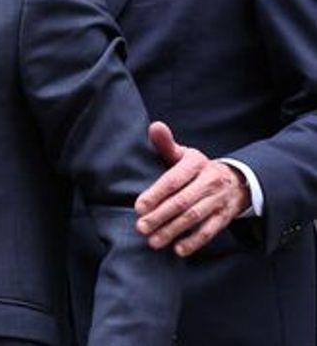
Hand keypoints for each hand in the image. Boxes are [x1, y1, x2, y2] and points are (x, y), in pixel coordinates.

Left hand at [135, 120, 250, 256]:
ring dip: (173, 231)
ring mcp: (218, 200)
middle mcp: (209, 182)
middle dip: (160, 216)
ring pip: (194, 218)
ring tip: (153, 242)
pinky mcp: (225, 217)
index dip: (155, 194)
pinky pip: (209, 231)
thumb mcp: (184, 154)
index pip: (173, 180)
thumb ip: (166, 144)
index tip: (138, 207)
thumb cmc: (198, 169)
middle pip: (182, 202)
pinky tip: (178, 250)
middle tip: (141, 228)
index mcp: (196, 164)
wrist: (237, 180)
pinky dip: (194, 242)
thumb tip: (154, 126)